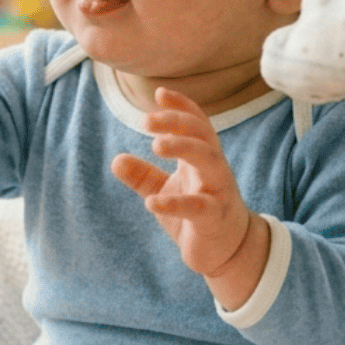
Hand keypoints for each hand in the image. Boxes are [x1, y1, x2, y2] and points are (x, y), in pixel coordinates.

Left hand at [111, 89, 266, 300]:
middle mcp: (214, 169)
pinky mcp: (214, 218)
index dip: (181, 106)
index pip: (197, 123)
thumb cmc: (198, 214)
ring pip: (209, 161)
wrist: (228, 251)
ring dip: (184, 148)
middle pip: (202, 135)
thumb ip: (143, 176)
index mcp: (202, 158)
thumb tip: (116, 160)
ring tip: (156, 145)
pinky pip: (197, 207)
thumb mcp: (166, 191)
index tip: (159, 93)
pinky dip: (174, 203)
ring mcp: (217, 192)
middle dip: (177, 123)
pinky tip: (150, 202)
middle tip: (146, 120)